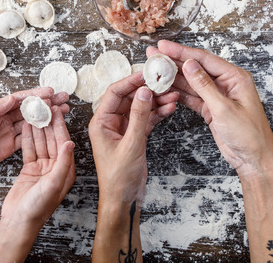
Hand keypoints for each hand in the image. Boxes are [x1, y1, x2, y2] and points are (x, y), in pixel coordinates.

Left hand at [0, 87, 68, 182]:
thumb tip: (12, 98)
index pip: (19, 100)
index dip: (35, 95)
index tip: (50, 91)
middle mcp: (3, 119)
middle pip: (29, 109)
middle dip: (47, 103)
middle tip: (64, 98)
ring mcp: (7, 133)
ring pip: (32, 123)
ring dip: (47, 117)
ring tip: (63, 111)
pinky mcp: (8, 148)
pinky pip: (28, 139)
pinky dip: (40, 134)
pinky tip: (51, 129)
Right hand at [0, 105, 75, 228]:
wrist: (18, 222)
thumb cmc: (38, 208)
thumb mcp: (53, 184)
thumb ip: (62, 162)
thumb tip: (70, 143)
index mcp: (66, 170)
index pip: (64, 142)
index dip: (60, 126)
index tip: (57, 111)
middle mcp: (56, 167)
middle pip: (53, 140)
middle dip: (49, 123)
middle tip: (44, 107)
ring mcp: (43, 168)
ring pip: (41, 143)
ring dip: (38, 128)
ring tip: (34, 112)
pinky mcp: (30, 169)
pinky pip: (30, 150)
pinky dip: (27, 138)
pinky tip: (26, 126)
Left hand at [89, 72, 178, 203]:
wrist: (123, 199)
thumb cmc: (118, 178)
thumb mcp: (131, 144)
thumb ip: (139, 117)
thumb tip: (144, 92)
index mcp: (100, 122)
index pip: (115, 93)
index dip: (131, 81)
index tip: (147, 73)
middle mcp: (110, 123)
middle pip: (129, 98)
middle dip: (147, 90)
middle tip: (164, 82)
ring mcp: (123, 129)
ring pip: (140, 108)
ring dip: (156, 101)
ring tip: (172, 95)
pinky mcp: (134, 136)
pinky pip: (146, 119)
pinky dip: (157, 113)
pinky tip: (169, 108)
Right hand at [147, 40, 272, 176]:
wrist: (253, 158)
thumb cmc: (248, 135)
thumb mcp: (224, 108)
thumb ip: (204, 86)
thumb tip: (190, 65)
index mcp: (235, 78)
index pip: (204, 59)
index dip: (181, 52)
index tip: (164, 46)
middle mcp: (226, 83)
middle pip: (196, 68)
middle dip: (174, 61)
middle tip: (154, 55)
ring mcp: (217, 96)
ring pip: (191, 82)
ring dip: (173, 77)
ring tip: (155, 70)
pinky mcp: (211, 108)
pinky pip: (192, 97)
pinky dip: (179, 93)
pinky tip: (165, 88)